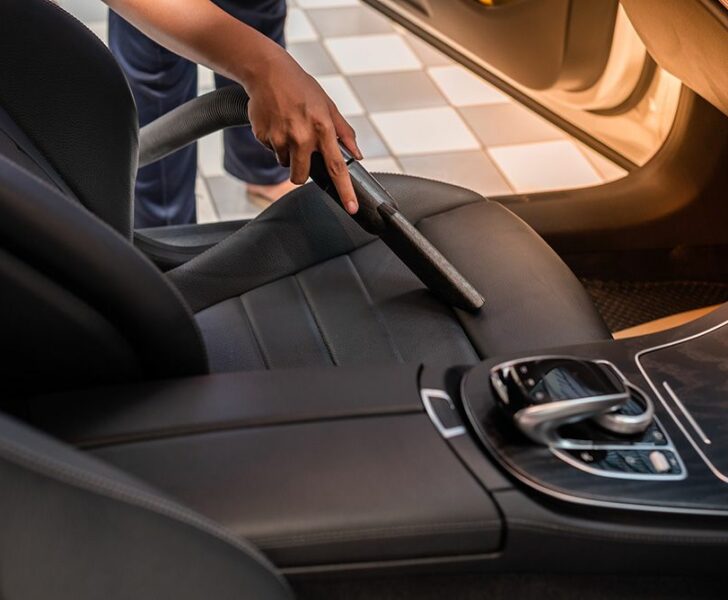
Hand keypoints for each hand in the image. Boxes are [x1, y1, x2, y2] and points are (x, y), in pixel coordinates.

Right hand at [245, 47, 361, 213]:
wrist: (268, 72)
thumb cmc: (301, 87)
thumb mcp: (328, 106)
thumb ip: (344, 132)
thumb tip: (357, 155)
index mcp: (322, 128)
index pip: (337, 167)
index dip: (345, 191)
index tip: (351, 208)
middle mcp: (302, 136)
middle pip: (301, 176)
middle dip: (301, 172)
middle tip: (301, 151)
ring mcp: (280, 137)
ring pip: (285, 164)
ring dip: (287, 153)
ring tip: (288, 128)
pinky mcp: (263, 135)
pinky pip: (271, 150)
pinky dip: (274, 141)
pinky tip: (276, 123)